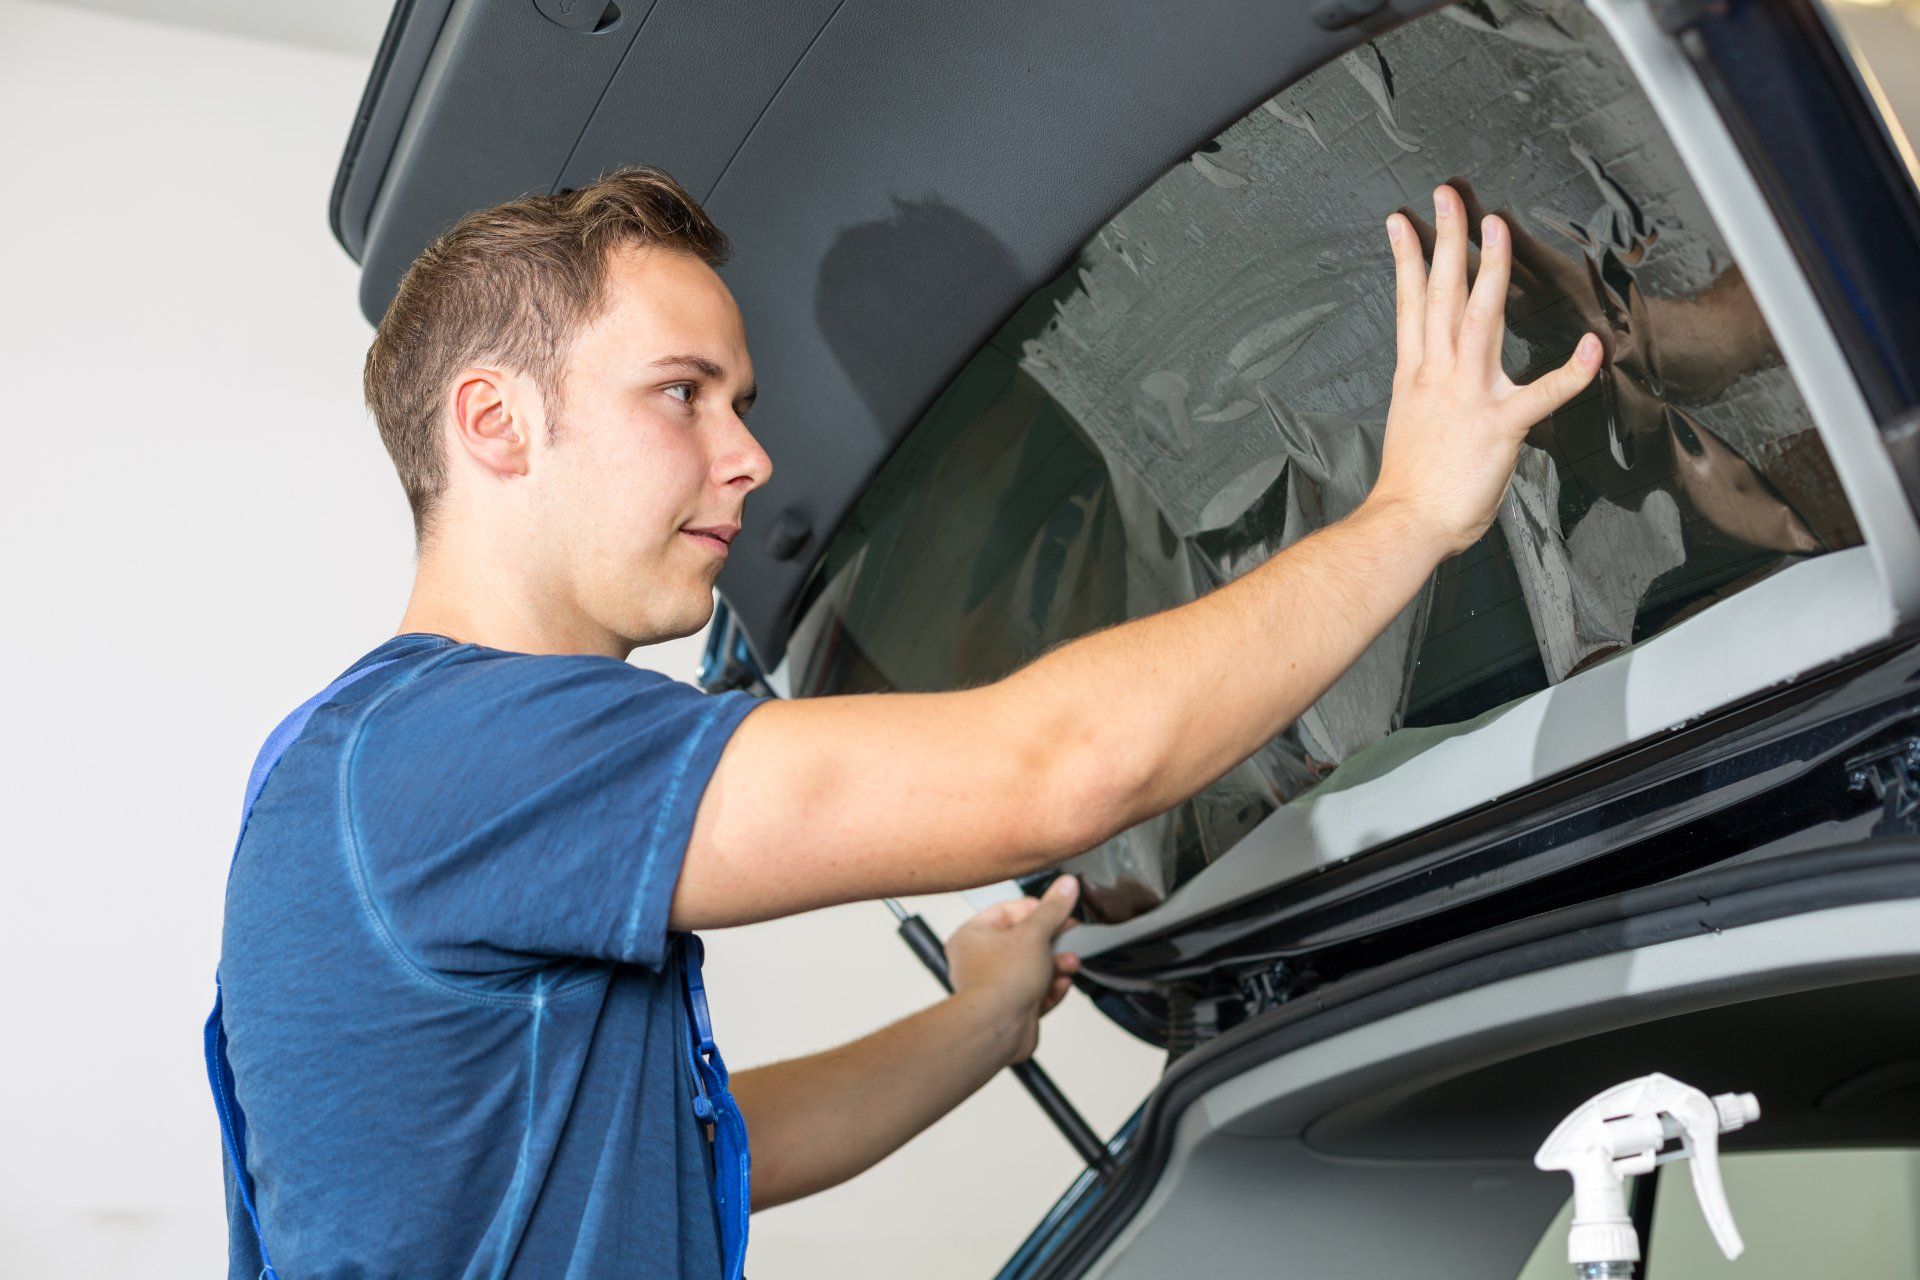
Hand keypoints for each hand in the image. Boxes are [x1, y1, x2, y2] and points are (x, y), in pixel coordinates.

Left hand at [945, 876, 1082, 1066]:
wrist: (999, 1028)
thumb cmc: (1001, 982)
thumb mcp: (1034, 934)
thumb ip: (1053, 909)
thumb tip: (1066, 885)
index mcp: (972, 936)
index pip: (1007, 910)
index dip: (1037, 909)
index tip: (1059, 909)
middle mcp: (979, 961)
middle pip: (1023, 941)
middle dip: (1052, 942)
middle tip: (1069, 936)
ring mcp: (994, 987)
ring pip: (1032, 969)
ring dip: (1055, 966)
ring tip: (1069, 964)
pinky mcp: (1010, 1009)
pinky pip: (1035, 992)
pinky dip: (1051, 988)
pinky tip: (1061, 985)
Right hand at [1368, 184, 1603, 555]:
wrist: (1404, 524)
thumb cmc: (1409, 489)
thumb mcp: (1409, 427)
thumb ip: (1428, 397)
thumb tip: (1439, 390)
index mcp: (1414, 376)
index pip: (1409, 305)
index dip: (1407, 260)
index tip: (1402, 223)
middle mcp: (1437, 375)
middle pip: (1440, 294)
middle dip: (1445, 240)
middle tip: (1448, 198)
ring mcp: (1468, 396)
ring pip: (1478, 319)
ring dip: (1490, 269)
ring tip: (1496, 226)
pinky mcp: (1500, 426)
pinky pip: (1542, 394)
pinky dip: (1570, 372)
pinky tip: (1591, 347)